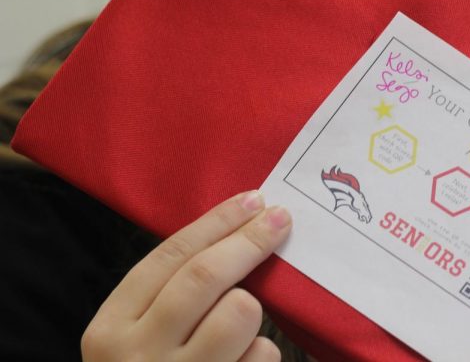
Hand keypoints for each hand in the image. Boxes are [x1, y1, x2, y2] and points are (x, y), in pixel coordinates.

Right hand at [82, 191, 290, 360]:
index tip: (254, 200)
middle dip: (250, 240)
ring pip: (240, 313)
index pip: (169, 257)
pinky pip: (261, 356)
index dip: (217, 223)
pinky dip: (260, 355)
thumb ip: (172, 292)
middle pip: (206, 276)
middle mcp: (137, 356)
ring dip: (251, 311)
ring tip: (236, 330)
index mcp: (110, 330)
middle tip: (282, 219)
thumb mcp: (137, 335)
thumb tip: (240, 226)